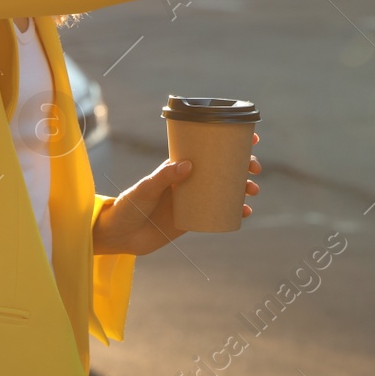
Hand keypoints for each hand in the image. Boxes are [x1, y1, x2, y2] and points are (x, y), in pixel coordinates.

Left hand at [92, 131, 262, 255]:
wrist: (120, 236)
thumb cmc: (128, 206)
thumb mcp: (145, 188)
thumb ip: (164, 177)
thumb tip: (188, 164)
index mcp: (177, 166)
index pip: (206, 149)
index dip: (228, 142)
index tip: (250, 139)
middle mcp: (188, 180)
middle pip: (222, 168)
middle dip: (242, 165)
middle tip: (254, 168)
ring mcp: (192, 199)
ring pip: (224, 189)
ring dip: (242, 187)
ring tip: (252, 191)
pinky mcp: (192, 219)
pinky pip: (218, 212)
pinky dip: (233, 211)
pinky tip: (245, 212)